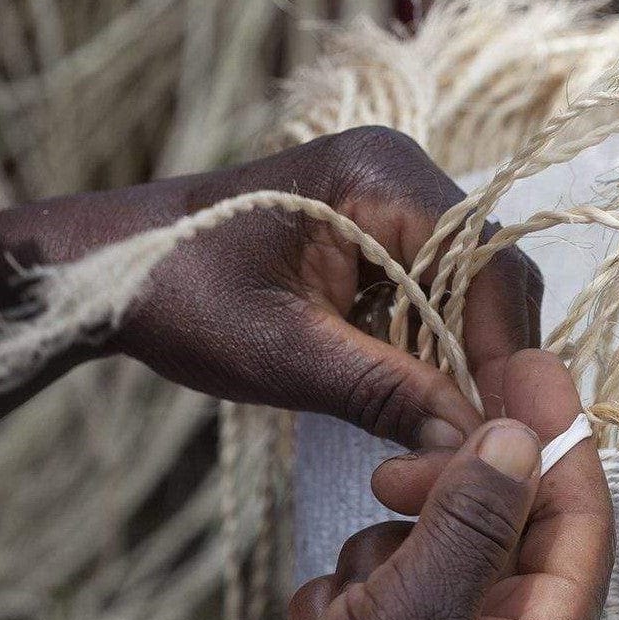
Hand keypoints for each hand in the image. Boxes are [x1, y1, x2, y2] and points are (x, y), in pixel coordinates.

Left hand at [0, 126, 541, 444]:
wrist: (116, 271)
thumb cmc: (183, 297)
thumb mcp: (285, 354)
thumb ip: (384, 392)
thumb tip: (469, 444)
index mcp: (381, 177)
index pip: (485, 264)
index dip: (502, 352)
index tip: (501, 430)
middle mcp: (401, 176)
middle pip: (490, 274)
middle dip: (490, 358)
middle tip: (481, 437)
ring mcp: (393, 203)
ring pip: (470, 290)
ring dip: (465, 358)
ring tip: (454, 424)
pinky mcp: (379, 236)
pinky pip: (436, 295)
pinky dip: (437, 349)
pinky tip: (424, 394)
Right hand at [53, 351, 613, 619]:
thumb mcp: (416, 616)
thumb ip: (475, 519)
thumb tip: (523, 437)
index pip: (578, 517)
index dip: (559, 436)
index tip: (529, 362)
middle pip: (501, 524)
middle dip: (445, 494)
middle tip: (389, 477)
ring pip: (432, 546)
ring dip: (381, 556)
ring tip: (346, 607)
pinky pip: (383, 581)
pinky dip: (348, 592)